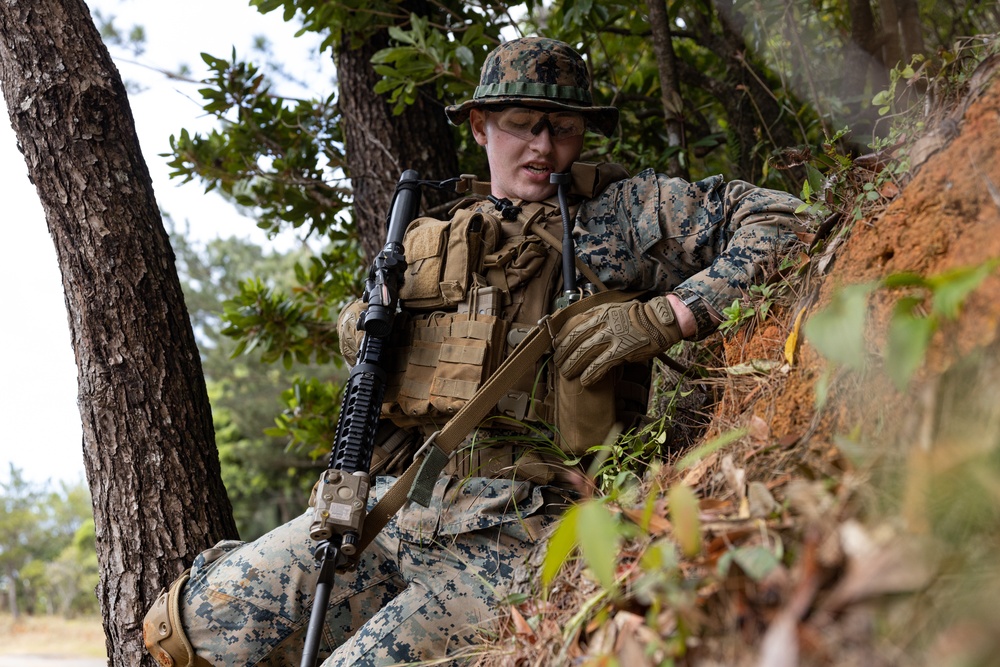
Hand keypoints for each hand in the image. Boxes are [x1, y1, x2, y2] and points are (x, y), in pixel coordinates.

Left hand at [553, 296, 682, 385]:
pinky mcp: (622, 350)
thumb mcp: (614, 310)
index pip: (573, 323)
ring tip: (566, 373)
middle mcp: (604, 322)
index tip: (555, 345)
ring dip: (573, 364)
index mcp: (600, 312)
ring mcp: (612, 336)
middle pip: (576, 339)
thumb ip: (598, 317)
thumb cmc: (638, 317)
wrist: (660, 321)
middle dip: (564, 352)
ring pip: (585, 352)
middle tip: (557, 362)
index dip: (562, 336)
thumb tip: (581, 329)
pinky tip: (584, 380)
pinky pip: (601, 364)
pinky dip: (591, 373)